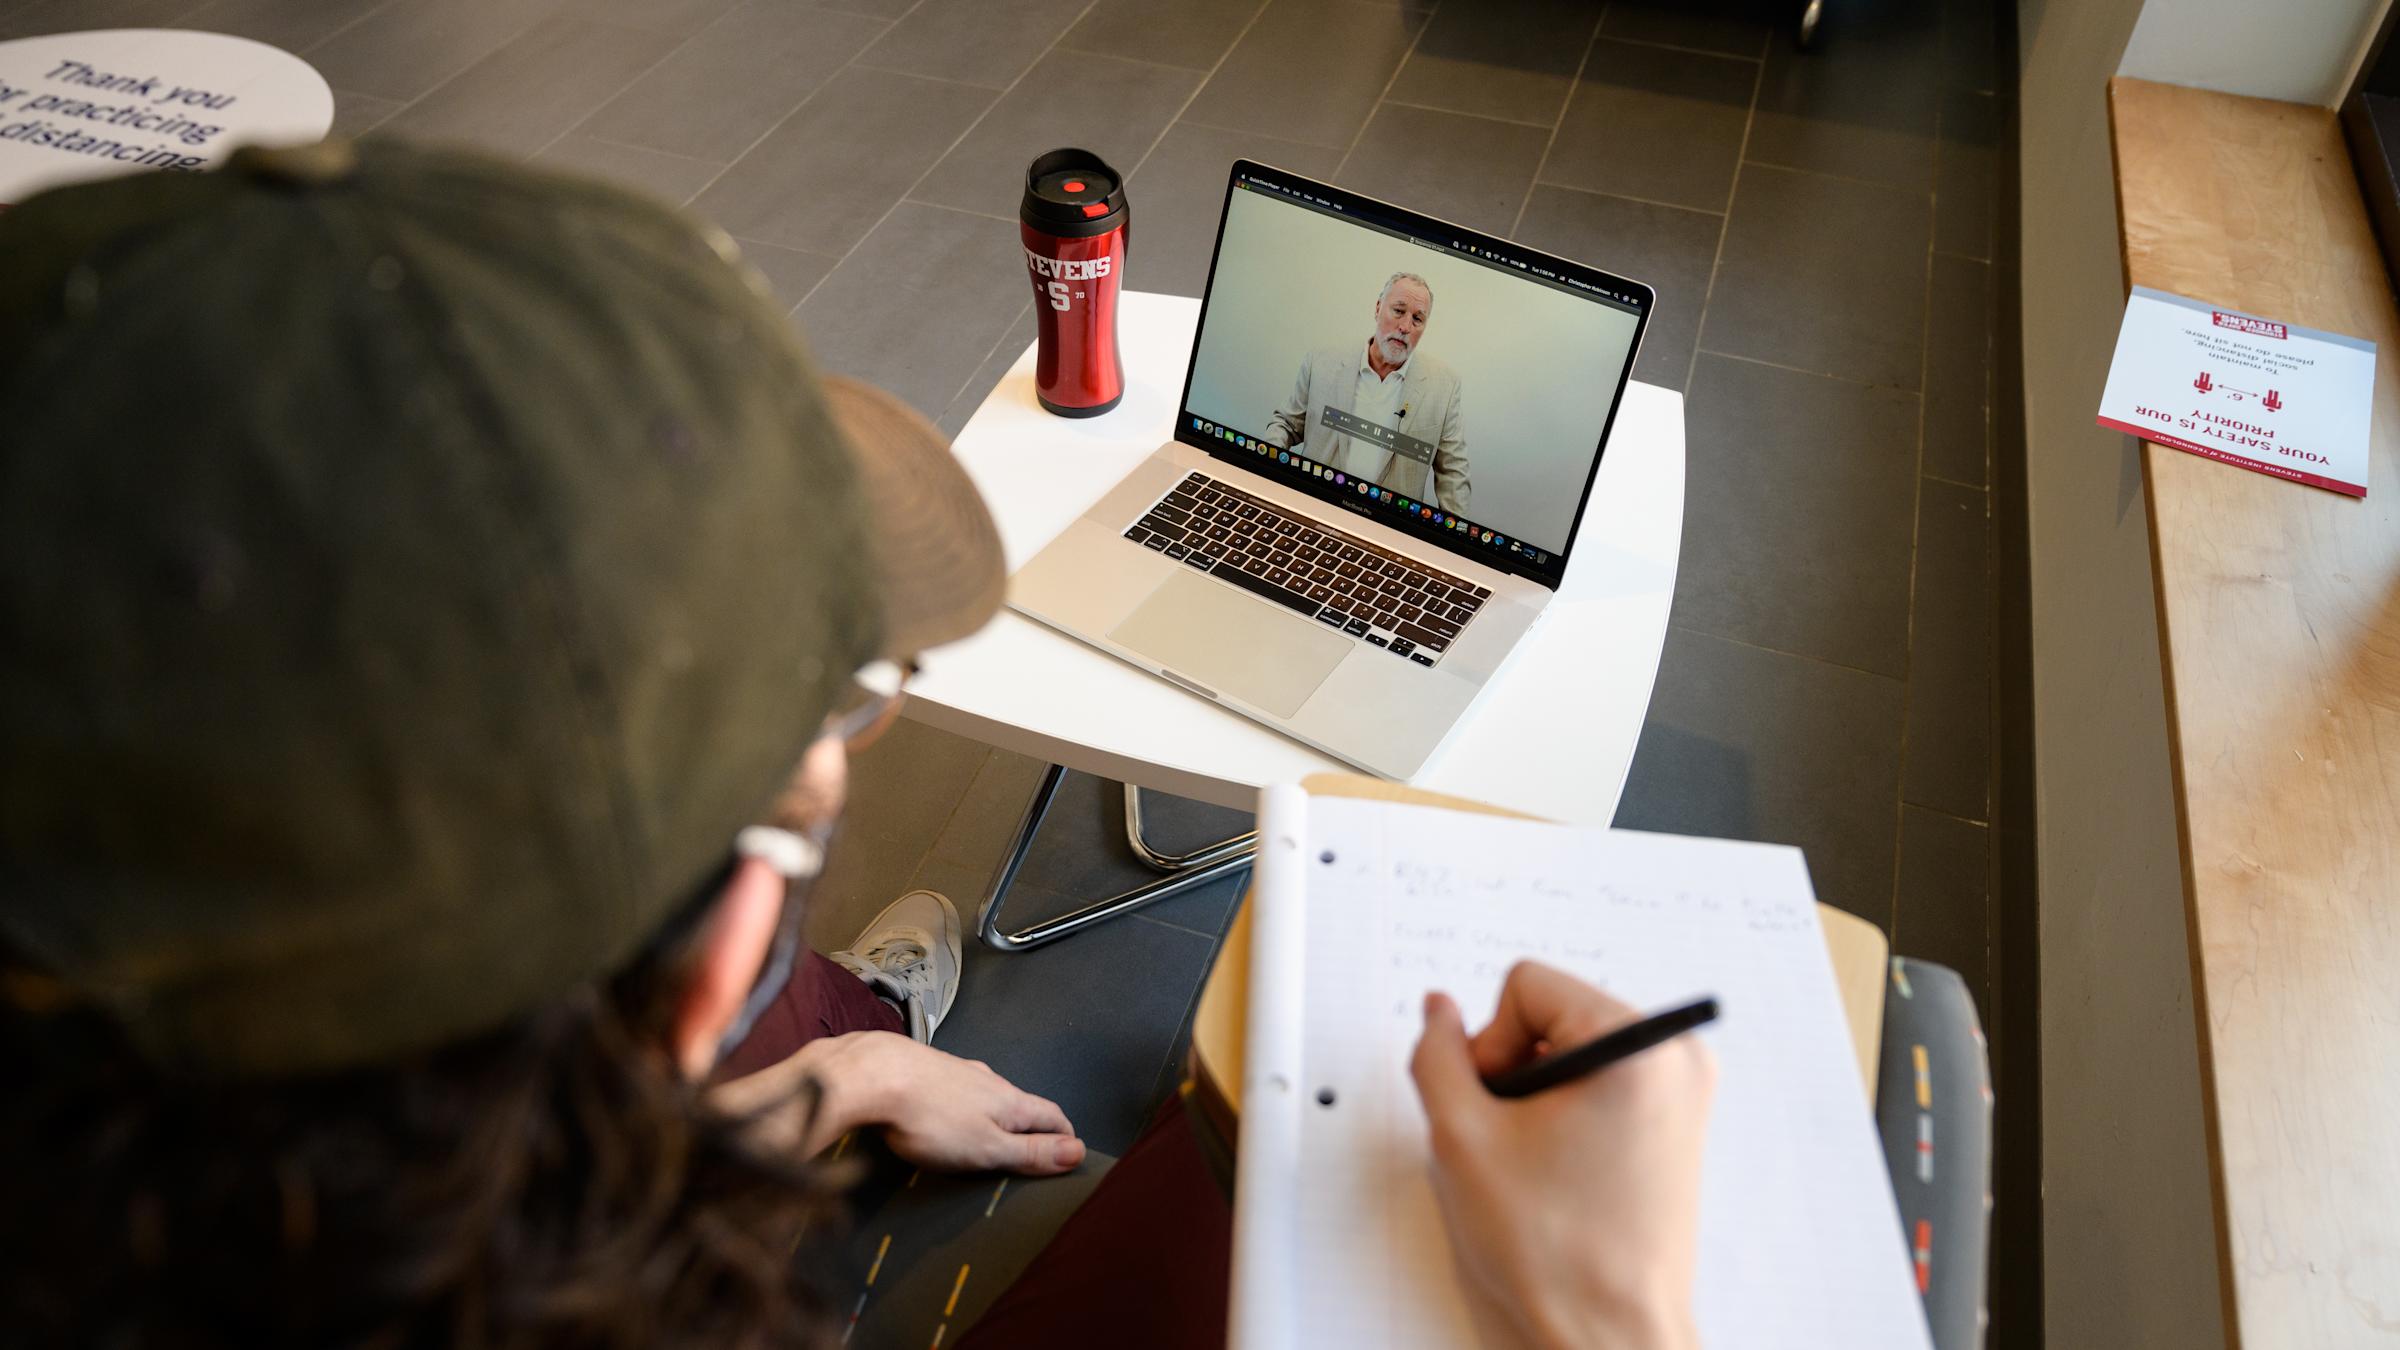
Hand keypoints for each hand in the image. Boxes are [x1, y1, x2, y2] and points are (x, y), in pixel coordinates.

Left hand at [716, 1032, 1083, 1175]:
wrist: (874, 1075)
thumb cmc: (932, 1119)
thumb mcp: (988, 1147)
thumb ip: (1031, 1152)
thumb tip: (1078, 1151)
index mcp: (1009, 1101)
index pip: (1052, 1115)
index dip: (1064, 1136)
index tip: (1070, 1152)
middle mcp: (988, 1080)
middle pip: (1020, 1103)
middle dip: (1030, 1125)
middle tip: (1031, 1150)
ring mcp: (955, 1071)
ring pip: (986, 1094)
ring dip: (994, 1114)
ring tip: (987, 1136)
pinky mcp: (925, 1070)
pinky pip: (954, 1090)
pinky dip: (961, 1107)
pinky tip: (943, 1116)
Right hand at [1409, 963, 1714, 1349]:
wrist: (1614, 1330)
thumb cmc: (1557, 1250)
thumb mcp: (1462, 1138)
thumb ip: (1437, 1056)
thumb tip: (1439, 1011)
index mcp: (1638, 1046)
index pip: (1527, 985)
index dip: (1489, 1043)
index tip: (1498, 1106)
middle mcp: (1676, 1056)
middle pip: (1554, 1011)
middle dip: (1517, 1067)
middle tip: (1514, 1138)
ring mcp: (1685, 1089)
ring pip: (1575, 1045)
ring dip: (1541, 1092)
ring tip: (1539, 1159)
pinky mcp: (1680, 1118)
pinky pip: (1605, 1077)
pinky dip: (1571, 1109)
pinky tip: (1563, 1164)